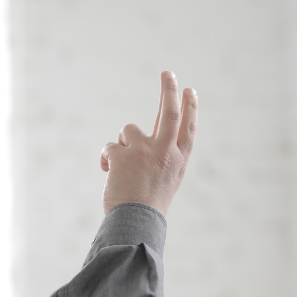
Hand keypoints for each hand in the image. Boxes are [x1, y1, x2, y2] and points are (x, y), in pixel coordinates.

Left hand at [99, 71, 197, 215]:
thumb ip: (161, 157)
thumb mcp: (166, 180)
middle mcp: (165, 152)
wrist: (136, 223)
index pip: (188, 127)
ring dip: (122, 143)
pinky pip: (110, 147)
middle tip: (168, 73)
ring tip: (122, 167)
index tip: (190, 90)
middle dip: (169, 90)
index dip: (190, 108)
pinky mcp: (122, 155)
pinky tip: (108, 173)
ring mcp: (144, 152)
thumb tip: (138, 136)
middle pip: (169, 112)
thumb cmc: (149, 206)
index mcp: (179, 160)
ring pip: (128, 131)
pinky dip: (106, 159)